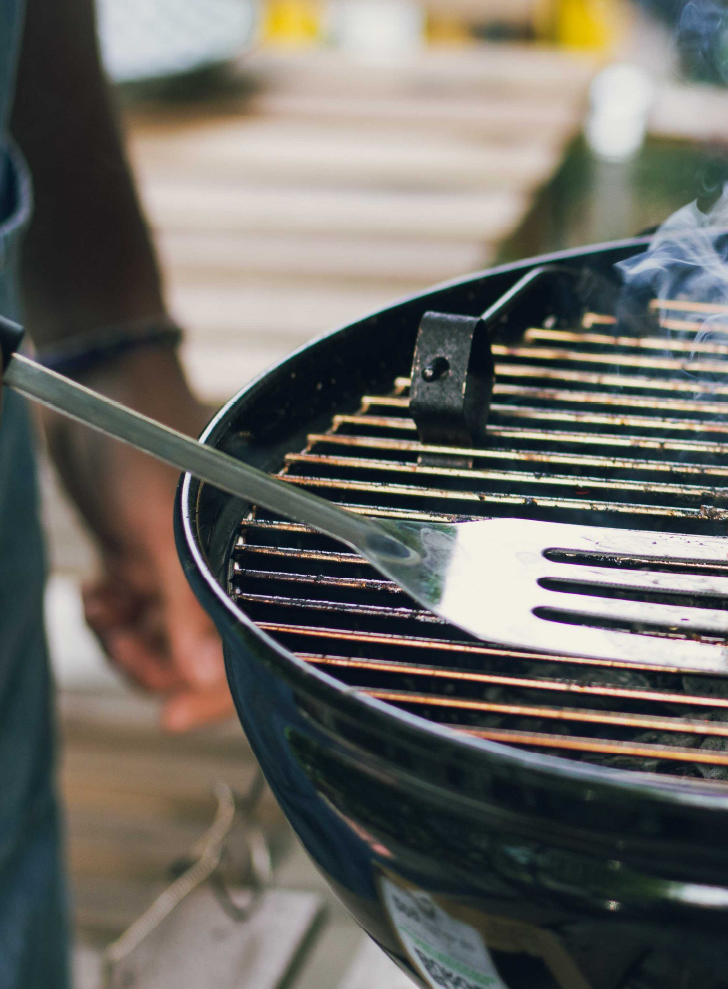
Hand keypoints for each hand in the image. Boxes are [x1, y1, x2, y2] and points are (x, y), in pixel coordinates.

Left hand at [42, 345, 231, 730]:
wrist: (93, 388)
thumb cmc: (137, 444)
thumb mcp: (158, 533)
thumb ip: (186, 610)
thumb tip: (200, 682)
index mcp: (253, 556)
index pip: (255, 642)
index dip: (219, 689)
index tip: (174, 719)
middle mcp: (225, 568)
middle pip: (207, 656)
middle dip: (159, 663)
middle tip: (126, 644)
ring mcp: (185, 569)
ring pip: (165, 646)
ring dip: (127, 642)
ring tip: (106, 609)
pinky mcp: (151, 564)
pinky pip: (136, 622)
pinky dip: (111, 619)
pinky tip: (98, 590)